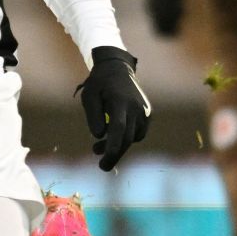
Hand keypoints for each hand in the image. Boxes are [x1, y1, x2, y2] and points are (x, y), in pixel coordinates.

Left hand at [77, 46, 150, 171]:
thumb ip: (93, 116)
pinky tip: (112, 136)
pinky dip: (125, 138)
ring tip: (96, 148)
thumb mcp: (89, 96)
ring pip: (132, 138)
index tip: (104, 162)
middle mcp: (136, 107)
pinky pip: (137, 134)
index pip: (119, 128)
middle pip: (126, 138)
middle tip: (101, 167)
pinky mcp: (147, 114)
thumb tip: (99, 135)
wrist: (118, 69)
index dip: (112, 147)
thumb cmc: (99, 83)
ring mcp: (144, 111)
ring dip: (116, 147)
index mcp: (120, 101)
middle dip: (113, 155)